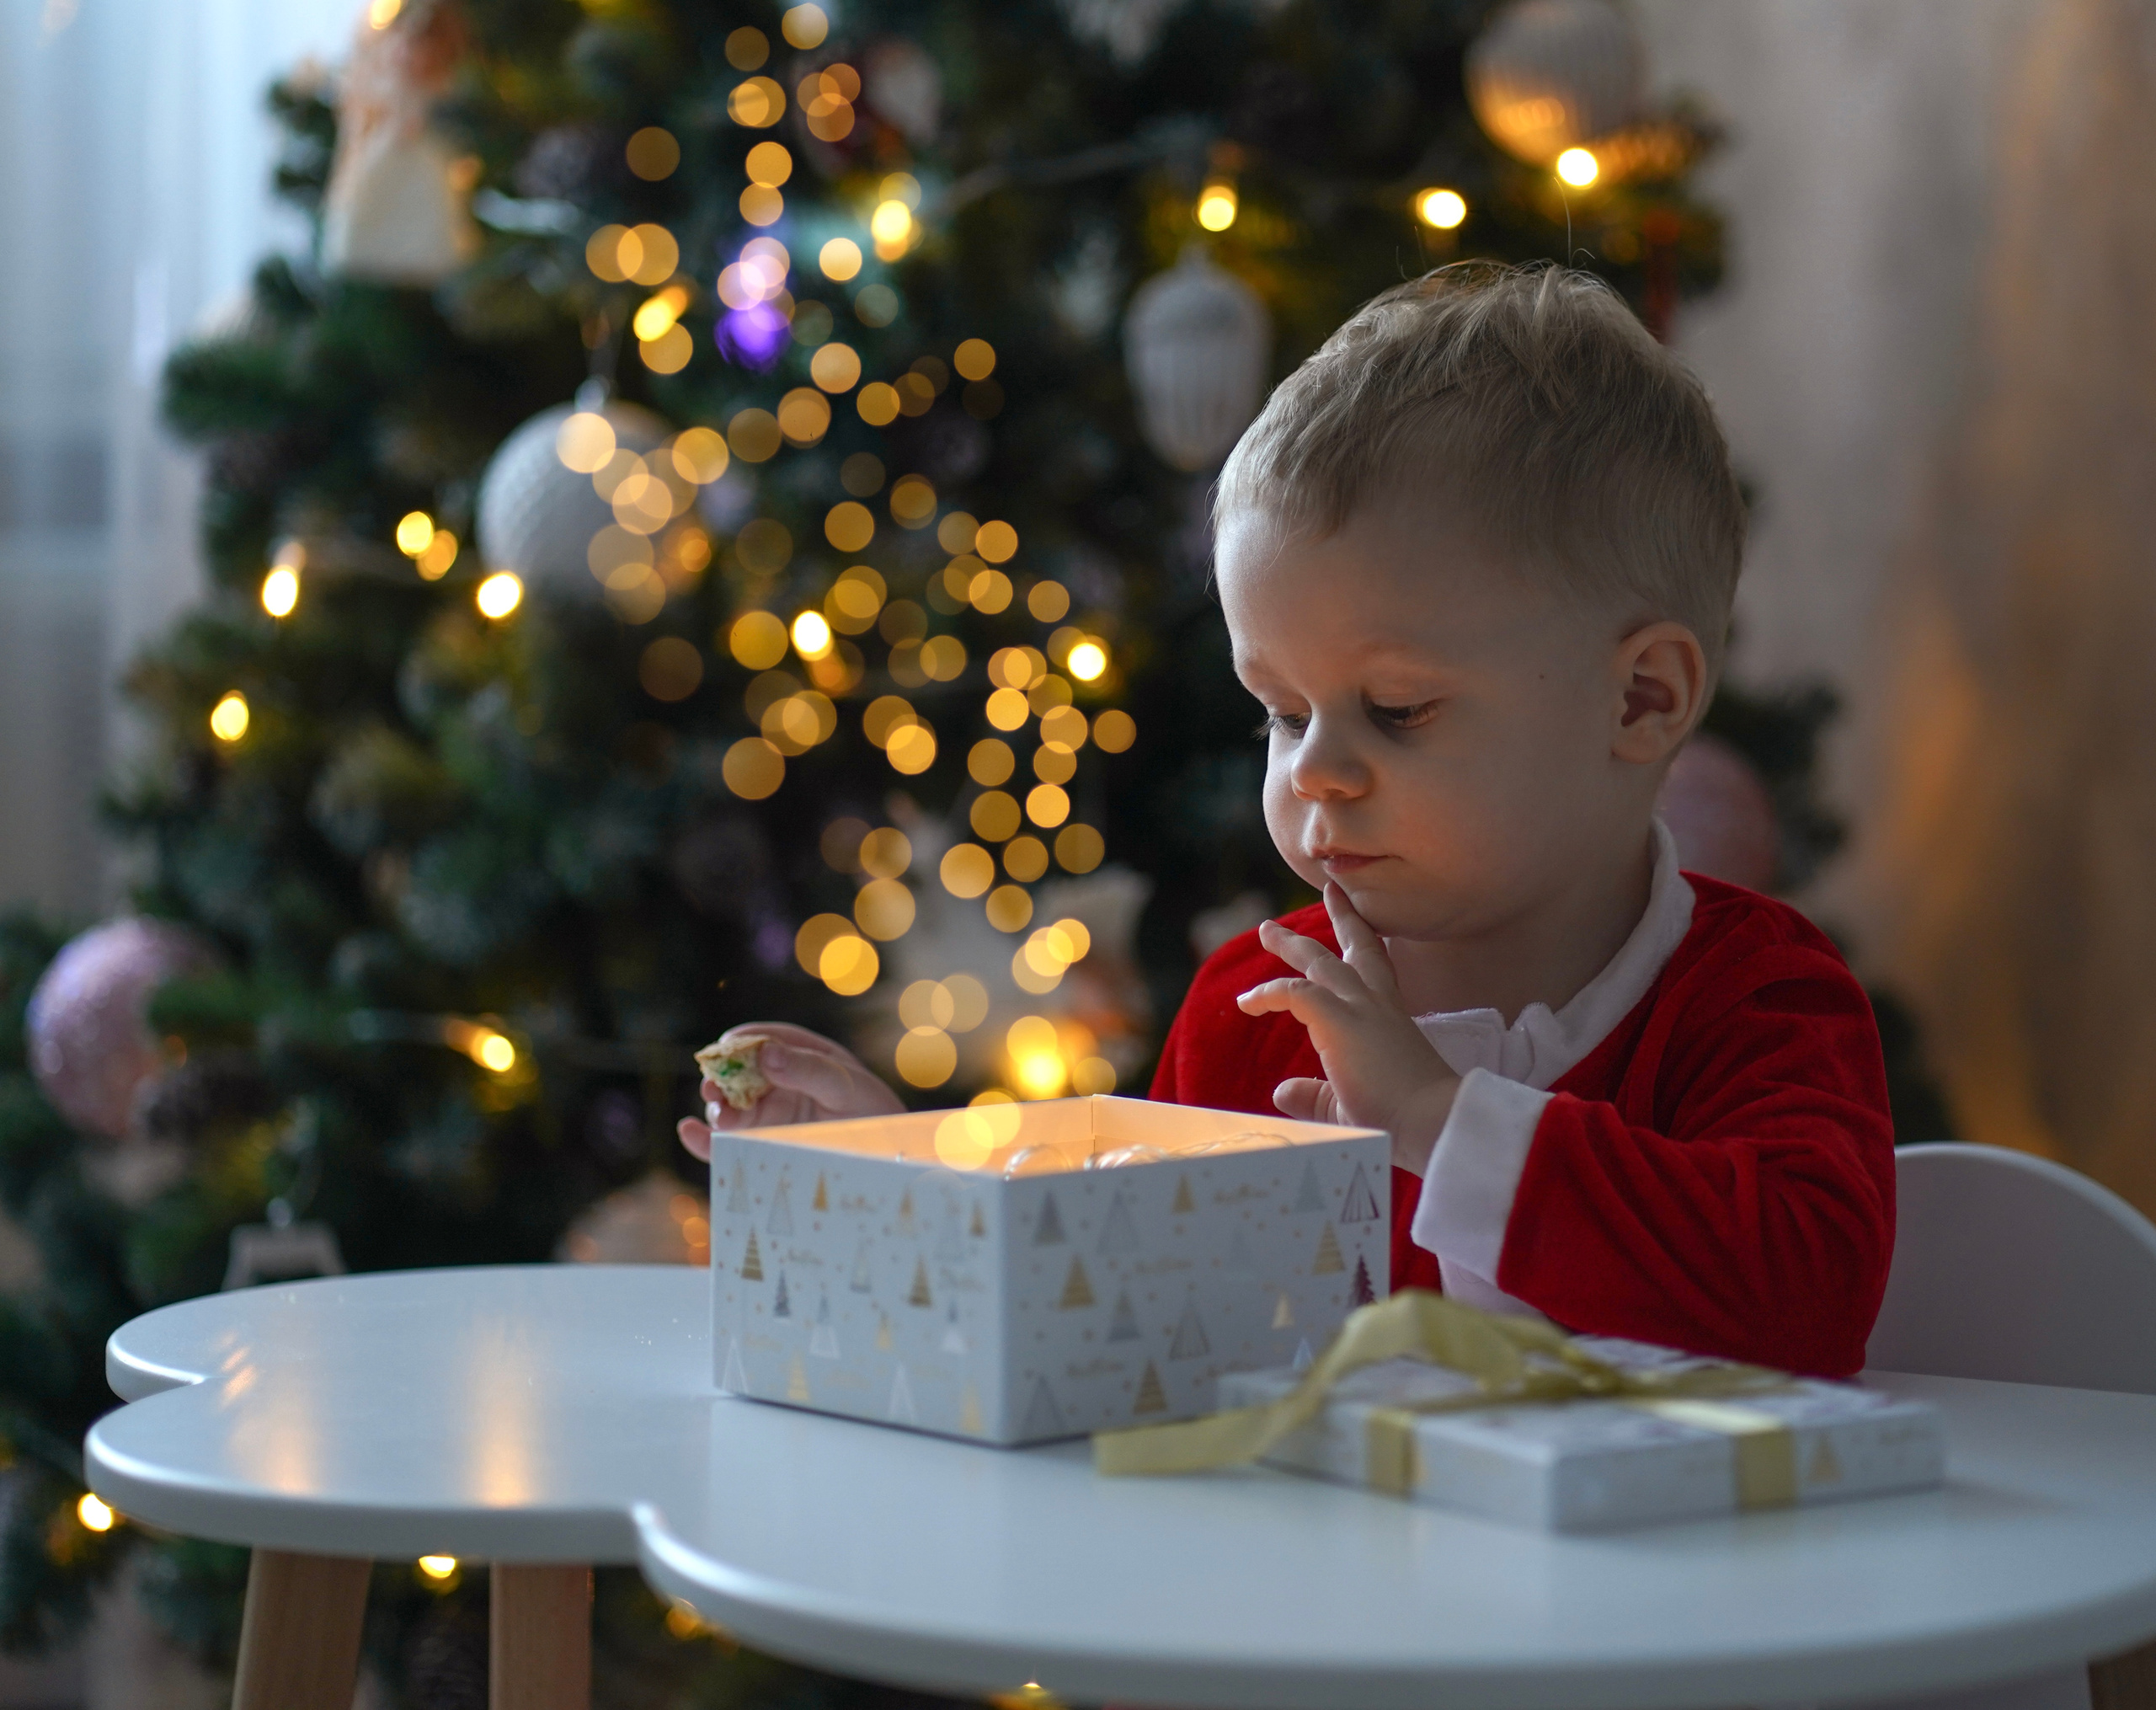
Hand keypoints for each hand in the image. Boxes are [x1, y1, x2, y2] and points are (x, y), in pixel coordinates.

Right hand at [674, 1023, 903, 1161]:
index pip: (758, 1040)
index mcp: (797, 1053)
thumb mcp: (845, 1084)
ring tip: (723, 1119)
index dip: (738, 1044)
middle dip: (722, 1080)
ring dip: (718, 1110)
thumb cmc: (872, 1111)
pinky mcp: (761, 1147)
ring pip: (729, 1109)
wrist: (889, 1157)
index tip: (727, 1050)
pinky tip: (690, 1132)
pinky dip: (704, 1140)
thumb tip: (765, 1052)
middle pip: (736, 1076)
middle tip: (716, 1089)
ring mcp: (767, 1115)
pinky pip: (727, 1144)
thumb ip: (807, 1068)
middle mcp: (776, 1082)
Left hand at [1235, 883, 1460, 1174]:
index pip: (1378, 975)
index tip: (1355, 934)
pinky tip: (1247, 1002)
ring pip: (1321, 962)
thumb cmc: (1405, 1122)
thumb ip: (1316, 1097)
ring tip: (1268, 930)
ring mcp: (1362, 1010)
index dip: (1364, 948)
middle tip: (1330, 892)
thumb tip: (1283, 1092)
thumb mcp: (1351, 1105)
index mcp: (1391, 1021)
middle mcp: (1380, 1007)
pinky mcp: (1342, 1022)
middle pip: (1358, 950)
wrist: (1433, 1125)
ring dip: (1292, 945)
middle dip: (1341, 920)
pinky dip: (1270, 994)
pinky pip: (1296, 993)